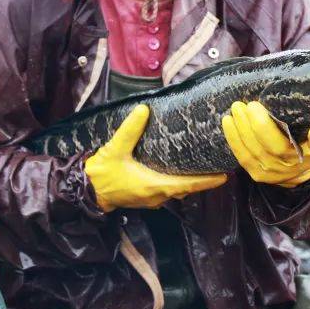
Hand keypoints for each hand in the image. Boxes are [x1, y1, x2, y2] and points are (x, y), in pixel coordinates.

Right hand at [85, 104, 226, 212]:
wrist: (86, 192)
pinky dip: (178, 184)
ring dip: (191, 183)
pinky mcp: (145, 198)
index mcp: (154, 186)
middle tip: (219, 169)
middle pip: (186, 189)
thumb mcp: (115, 149)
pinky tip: (180, 172)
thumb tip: (143, 109)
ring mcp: (151, 199)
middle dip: (203, 181)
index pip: (187, 185)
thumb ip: (129, 130)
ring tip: (204, 169)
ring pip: (177, 192)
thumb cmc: (102, 174)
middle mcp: (157, 196)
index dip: (206, 182)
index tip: (224, 177)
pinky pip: (168, 192)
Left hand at [222, 101, 309, 187]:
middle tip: (240, 104)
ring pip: (248, 151)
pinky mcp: (256, 174)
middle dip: (246, 124)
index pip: (277, 145)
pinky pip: (241, 157)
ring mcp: (267, 173)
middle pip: (259, 146)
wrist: (302, 172)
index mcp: (298, 160)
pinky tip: (228, 124)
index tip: (254, 105)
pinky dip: (233, 140)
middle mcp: (281, 168)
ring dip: (237, 130)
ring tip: (233, 111)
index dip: (263, 127)